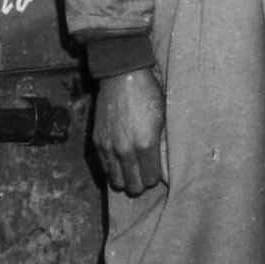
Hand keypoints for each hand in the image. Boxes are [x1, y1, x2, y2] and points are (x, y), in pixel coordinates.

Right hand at [93, 69, 167, 196]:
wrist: (122, 77)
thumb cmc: (148, 96)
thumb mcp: (163, 121)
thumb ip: (164, 150)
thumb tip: (167, 174)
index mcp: (146, 145)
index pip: (151, 180)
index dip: (155, 176)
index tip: (156, 168)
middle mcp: (125, 150)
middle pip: (133, 187)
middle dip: (140, 182)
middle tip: (144, 171)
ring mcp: (108, 148)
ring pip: (116, 182)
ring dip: (125, 178)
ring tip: (131, 167)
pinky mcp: (97, 142)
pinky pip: (104, 168)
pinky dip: (112, 168)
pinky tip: (119, 159)